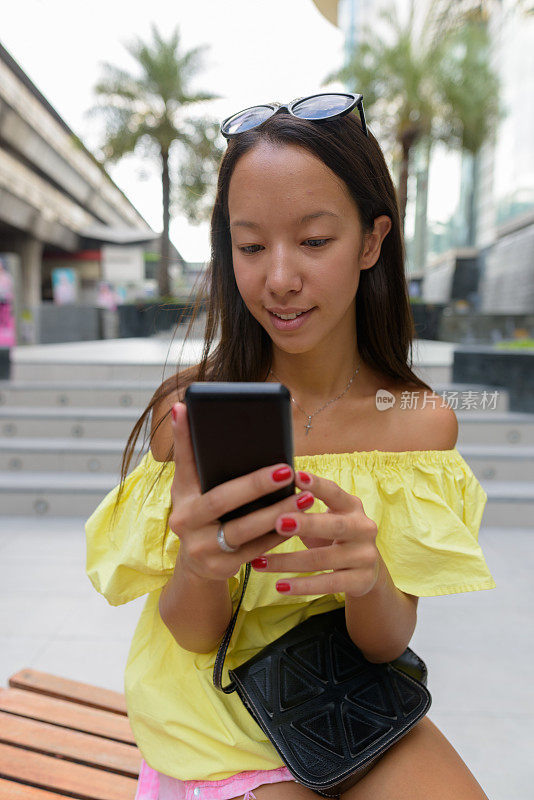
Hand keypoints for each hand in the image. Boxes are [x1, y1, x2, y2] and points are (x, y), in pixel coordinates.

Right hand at [168, 403, 316, 581]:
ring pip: (245, 530)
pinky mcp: (221, 568)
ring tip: (304, 497)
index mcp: (181, 497)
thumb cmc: (200, 512)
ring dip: (277, 513)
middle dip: (256, 486)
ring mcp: (202, 549)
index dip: (188, 441)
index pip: (188, 465)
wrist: (196, 565)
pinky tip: (299, 521)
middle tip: (288, 471)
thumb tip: (182, 406)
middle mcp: (185, 524)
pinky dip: (278, 535)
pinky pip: (256, 550)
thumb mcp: (190, 485)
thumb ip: (189, 451)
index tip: (200, 416)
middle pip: (223, 502)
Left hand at [251, 470, 379, 598]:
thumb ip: (304, 507)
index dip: (317, 485)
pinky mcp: (362, 580)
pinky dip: (302, 586)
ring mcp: (365, 556)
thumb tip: (268, 494)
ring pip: (323, 559)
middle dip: (305, 524)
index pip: (334, 492)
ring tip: (259, 562)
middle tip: (278, 522)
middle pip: (334, 526)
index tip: (295, 476)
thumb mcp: (327, 518)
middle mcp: (363, 528)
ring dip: (288, 561)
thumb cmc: (334, 537)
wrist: (366, 571)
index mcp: (352, 507)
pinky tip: (280, 586)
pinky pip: (328, 584)